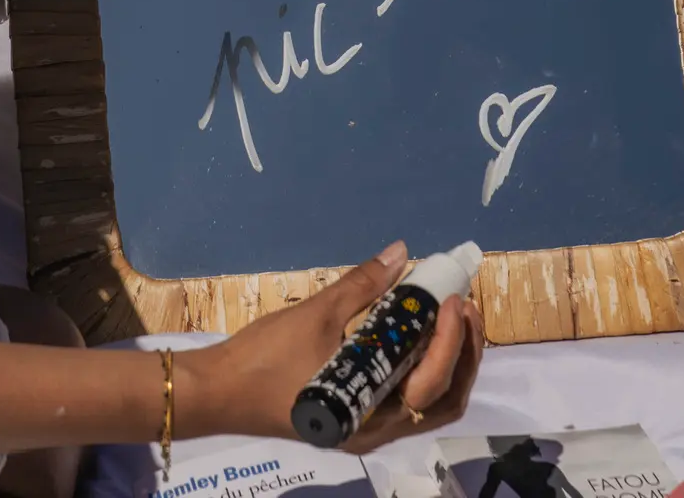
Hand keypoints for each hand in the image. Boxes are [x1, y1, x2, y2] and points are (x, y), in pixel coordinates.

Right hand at [177, 243, 484, 453]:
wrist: (220, 391)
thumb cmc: (266, 358)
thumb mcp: (317, 315)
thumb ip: (363, 285)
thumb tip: (401, 253)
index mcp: (372, 415)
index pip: (433, 383)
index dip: (452, 341)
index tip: (452, 299)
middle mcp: (379, 431)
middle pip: (444, 400)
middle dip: (463, 353)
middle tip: (463, 305)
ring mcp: (369, 428)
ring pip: (430, 403)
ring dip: (448, 361)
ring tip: (450, 316)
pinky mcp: (359, 418)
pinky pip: (408, 398)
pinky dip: (423, 367)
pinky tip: (419, 332)